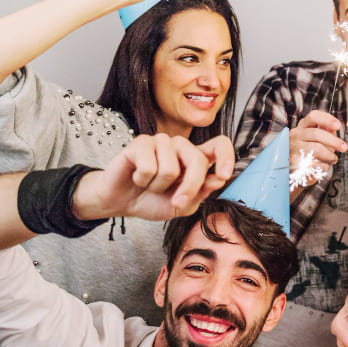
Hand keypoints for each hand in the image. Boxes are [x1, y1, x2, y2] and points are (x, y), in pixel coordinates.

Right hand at [73, 134, 233, 221]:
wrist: (121, 202)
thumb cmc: (152, 201)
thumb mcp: (182, 205)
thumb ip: (201, 193)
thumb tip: (218, 179)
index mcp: (196, 158)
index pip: (220, 144)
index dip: (226, 157)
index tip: (222, 176)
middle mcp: (181, 146)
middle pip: (198, 160)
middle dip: (189, 187)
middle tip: (176, 201)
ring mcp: (161, 141)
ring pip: (171, 168)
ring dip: (159, 186)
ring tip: (150, 185)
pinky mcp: (140, 143)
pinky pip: (149, 167)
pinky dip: (143, 180)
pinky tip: (138, 178)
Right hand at [289, 111, 346, 188]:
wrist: (293, 166)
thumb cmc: (307, 147)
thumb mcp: (315, 136)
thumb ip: (325, 130)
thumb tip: (333, 127)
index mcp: (303, 126)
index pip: (313, 116)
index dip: (327, 120)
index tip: (338, 126)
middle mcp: (296, 135)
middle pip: (317, 134)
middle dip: (334, 141)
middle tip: (344, 147)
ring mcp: (294, 148)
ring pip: (316, 149)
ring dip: (330, 155)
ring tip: (333, 158)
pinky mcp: (295, 163)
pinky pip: (315, 163)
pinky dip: (324, 166)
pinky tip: (322, 165)